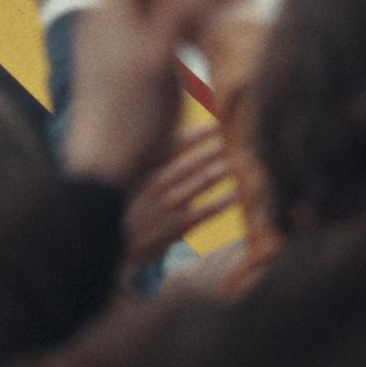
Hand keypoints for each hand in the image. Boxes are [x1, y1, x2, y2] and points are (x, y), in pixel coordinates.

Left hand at [63, 0, 241, 188]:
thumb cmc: (127, 120)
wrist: (103, 169)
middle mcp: (110, 8)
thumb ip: (176, 7)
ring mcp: (119, 29)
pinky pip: (156, 11)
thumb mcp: (155, 61)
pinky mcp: (131, 51)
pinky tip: (203, 22)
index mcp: (111, 3)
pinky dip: (181, 5)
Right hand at [123, 125, 235, 271]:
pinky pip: (208, 209)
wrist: (123, 243)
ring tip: (242, 160)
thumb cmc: (137, 205)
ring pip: (202, 180)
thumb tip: (180, 133)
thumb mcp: (140, 178)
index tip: (218, 124)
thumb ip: (160, 158)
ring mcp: (169, 203)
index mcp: (149, 167)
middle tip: (237, 137)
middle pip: (194, 159)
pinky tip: (238, 193)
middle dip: (216, 148)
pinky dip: (224, 200)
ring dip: (223, 169)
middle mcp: (158, 182)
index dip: (198, 133)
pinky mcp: (179, 224)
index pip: (175, 144)